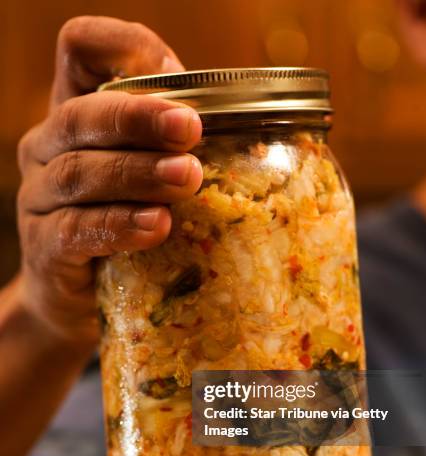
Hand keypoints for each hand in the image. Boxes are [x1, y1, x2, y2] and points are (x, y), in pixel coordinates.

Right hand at [16, 16, 202, 348]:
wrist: (78, 296)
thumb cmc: (125, 227)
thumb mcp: (147, 178)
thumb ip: (173, 147)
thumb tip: (245, 130)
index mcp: (77, 115)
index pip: (80, 51)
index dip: (124, 49)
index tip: (179, 79)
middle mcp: (49, 148)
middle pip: (81, 115)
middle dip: (139, 118)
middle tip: (191, 130)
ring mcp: (40, 199)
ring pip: (79, 173)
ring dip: (137, 172)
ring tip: (186, 178)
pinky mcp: (44, 247)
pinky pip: (75, 230)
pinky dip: (117, 226)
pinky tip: (155, 226)